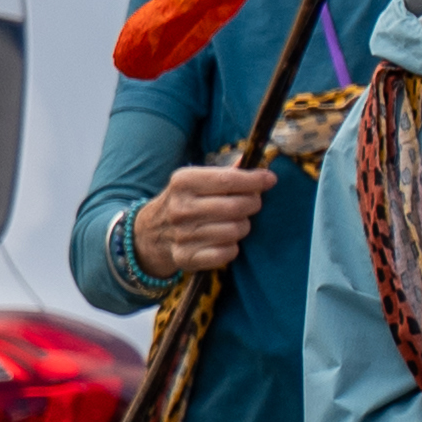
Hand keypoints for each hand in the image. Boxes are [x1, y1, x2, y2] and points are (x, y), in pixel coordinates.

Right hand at [133, 159, 273, 275]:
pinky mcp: (186, 257)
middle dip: (252, 204)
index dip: (255, 181)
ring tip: (234, 222)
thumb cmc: (186, 201)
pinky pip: (228, 253)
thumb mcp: (197, 180)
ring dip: (243, 226)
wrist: (151, 233)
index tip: (270, 180)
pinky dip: (232, 247)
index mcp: (184, 182)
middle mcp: (181, 207)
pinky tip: (224, 240)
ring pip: (236, 230)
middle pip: (237, 206)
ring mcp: (182, 234)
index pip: (228, 180)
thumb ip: (228, 172)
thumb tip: (258, 164)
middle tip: (251, 203)